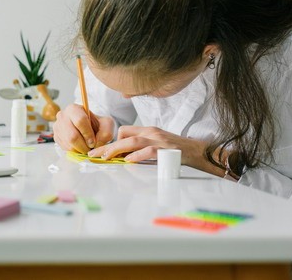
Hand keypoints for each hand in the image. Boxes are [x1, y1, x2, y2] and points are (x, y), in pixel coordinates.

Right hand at [53, 104, 113, 153]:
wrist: (89, 127)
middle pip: (72, 136)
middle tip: (90, 148)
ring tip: (86, 147)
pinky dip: (75, 151)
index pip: (80, 121)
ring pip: (68, 144)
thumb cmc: (97, 124)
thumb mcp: (107, 124)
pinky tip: (80, 146)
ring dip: (80, 149)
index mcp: (74, 108)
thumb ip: (105, 133)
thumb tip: (96, 144)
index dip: (88, 134)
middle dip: (84, 145)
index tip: (94, 141)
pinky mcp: (56, 137)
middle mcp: (62, 116)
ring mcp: (57, 127)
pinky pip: (65, 148)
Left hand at [87, 125, 224, 175]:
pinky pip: (149, 151)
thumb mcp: (156, 144)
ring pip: (133, 141)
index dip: (113, 141)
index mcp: (148, 130)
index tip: (103, 152)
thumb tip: (125, 156)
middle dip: (107, 146)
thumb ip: (142, 147)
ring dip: (117, 149)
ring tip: (106, 158)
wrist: (197, 151)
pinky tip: (129, 161)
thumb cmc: (176, 150)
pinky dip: (137, 155)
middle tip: (94, 155)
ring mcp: (159, 140)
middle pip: (124, 136)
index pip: (124, 130)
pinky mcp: (166, 150)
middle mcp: (151, 132)